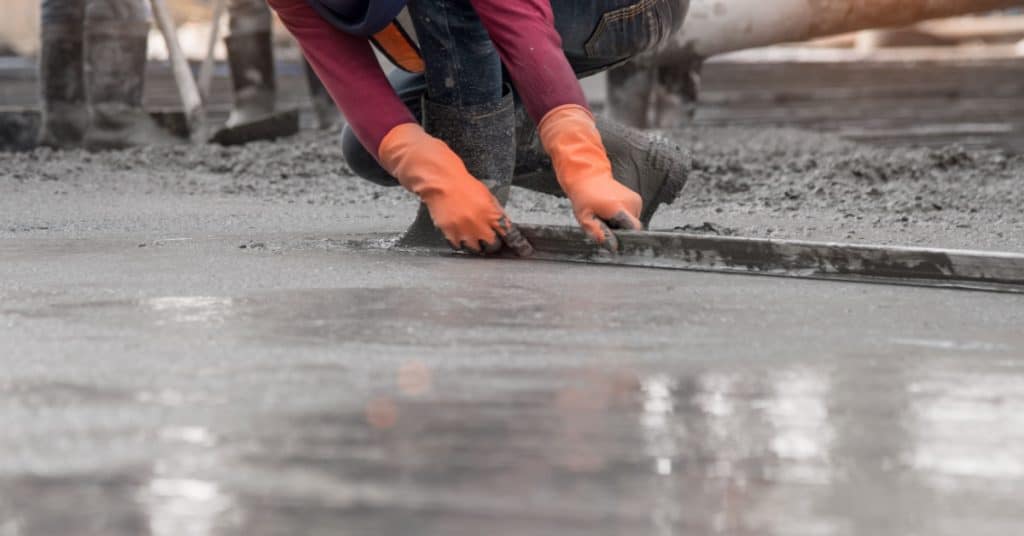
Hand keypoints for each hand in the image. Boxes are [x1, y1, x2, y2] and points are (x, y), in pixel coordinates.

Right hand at [378, 123, 532, 255]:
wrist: (442, 183)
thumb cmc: (465, 186)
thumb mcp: (487, 196)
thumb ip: (495, 212)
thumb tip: (504, 225)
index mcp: (492, 214)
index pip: (510, 234)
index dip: (518, 244)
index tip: (524, 251)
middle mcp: (480, 226)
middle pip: (493, 246)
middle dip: (494, 244)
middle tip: (491, 240)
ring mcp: (465, 232)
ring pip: (477, 249)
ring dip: (478, 245)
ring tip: (474, 237)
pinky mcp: (451, 235)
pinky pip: (460, 247)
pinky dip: (462, 243)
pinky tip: (461, 235)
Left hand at [537, 105, 642, 247]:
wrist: (588, 176)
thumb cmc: (584, 197)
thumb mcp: (584, 217)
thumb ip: (597, 233)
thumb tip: (612, 246)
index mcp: (618, 208)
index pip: (634, 230)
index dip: (627, 238)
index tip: (617, 240)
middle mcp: (630, 203)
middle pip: (632, 228)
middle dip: (620, 230)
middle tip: (605, 223)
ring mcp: (635, 200)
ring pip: (633, 222)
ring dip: (621, 223)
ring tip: (607, 215)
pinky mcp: (636, 199)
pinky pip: (633, 215)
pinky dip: (623, 216)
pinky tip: (612, 210)